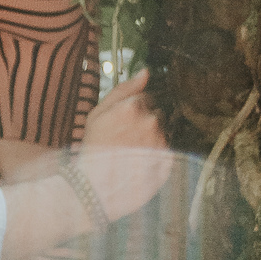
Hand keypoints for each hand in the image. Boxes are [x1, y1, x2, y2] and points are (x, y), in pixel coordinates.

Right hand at [76, 70, 172, 223]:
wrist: (95, 188)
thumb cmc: (93, 149)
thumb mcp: (98, 113)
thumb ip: (123, 89)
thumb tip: (145, 71)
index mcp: (133, 107)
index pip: (145, 97)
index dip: (132, 109)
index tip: (122, 122)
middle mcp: (151, 122)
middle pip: (156, 113)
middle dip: (145, 122)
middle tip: (126, 138)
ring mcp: (160, 143)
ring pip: (161, 132)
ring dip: (150, 138)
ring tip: (131, 153)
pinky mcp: (166, 161)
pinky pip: (165, 151)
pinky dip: (155, 155)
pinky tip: (139, 163)